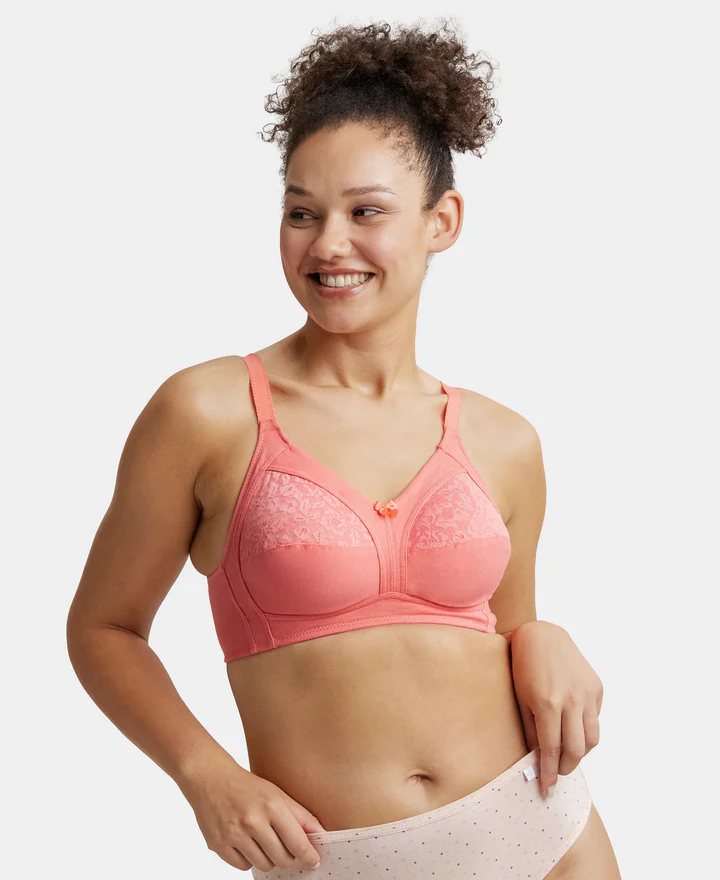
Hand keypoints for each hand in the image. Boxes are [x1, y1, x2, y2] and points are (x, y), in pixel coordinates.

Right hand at [177, 749, 325, 872]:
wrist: (210, 779)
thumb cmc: (247, 786)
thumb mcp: (277, 794)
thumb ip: (300, 815)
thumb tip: (321, 835)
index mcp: (271, 805)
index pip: (297, 842)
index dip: (309, 855)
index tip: (314, 861)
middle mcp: (253, 821)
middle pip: (282, 858)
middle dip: (288, 856)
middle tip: (284, 845)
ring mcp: (234, 835)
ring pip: (264, 865)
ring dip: (268, 858)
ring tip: (262, 840)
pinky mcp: (219, 845)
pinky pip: (243, 866)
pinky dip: (248, 859)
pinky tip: (246, 842)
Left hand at [509, 621, 602, 797]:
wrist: (542, 635)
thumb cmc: (523, 666)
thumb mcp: (520, 699)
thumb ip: (530, 730)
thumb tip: (536, 759)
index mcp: (548, 703)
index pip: (552, 750)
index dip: (550, 773)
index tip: (547, 789)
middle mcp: (571, 700)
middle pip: (577, 749)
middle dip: (566, 768)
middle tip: (557, 775)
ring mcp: (587, 693)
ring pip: (592, 738)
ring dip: (581, 753)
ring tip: (567, 756)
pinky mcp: (596, 688)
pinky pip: (595, 718)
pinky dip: (585, 729)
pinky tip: (573, 728)